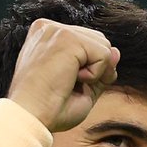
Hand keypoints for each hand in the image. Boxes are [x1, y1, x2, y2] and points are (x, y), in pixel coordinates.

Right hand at [7, 18, 119, 132]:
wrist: (30, 118)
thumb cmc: (48, 110)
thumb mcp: (80, 89)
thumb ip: (99, 69)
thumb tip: (116, 52)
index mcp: (46, 37)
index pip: (86, 43)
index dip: (90, 68)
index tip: (67, 86)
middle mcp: (49, 28)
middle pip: (97, 40)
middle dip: (96, 69)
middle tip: (71, 88)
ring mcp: (57, 30)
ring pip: (103, 45)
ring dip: (95, 73)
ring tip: (68, 83)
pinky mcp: (66, 38)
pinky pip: (104, 54)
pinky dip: (95, 74)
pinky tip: (71, 80)